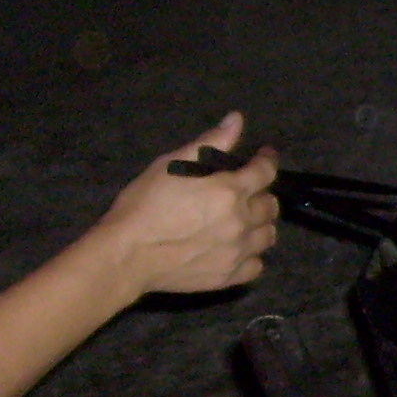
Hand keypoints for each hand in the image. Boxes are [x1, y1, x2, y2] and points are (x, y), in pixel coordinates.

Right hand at [90, 111, 280, 299]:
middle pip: (270, 205)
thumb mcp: (171, 164)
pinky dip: (251, 256)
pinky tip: (238, 250)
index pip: (266, 171)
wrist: (126, 254)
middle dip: (262, 194)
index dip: (267, 160)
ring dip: (261, 225)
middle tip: (247, 192)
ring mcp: (238, 251)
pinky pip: (255, 266)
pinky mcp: (229, 276)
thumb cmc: (144, 205)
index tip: (264, 155)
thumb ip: (210, 142)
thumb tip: (237, 119)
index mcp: (230, 190)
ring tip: (245, 221)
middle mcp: (242, 221)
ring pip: (268, 236)